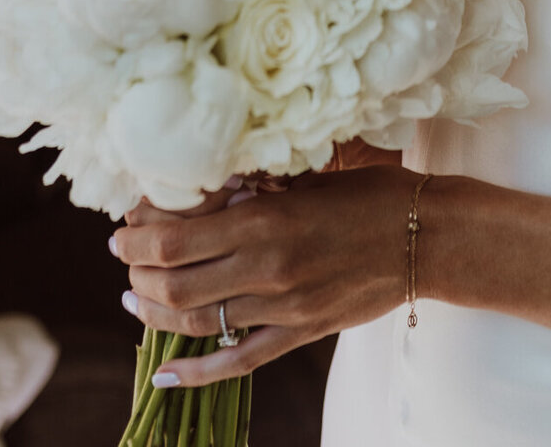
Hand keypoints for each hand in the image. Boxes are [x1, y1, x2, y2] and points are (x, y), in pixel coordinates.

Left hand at [110, 166, 418, 386]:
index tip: (123, 224)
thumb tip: (209, 189)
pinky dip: (195, 373)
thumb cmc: (371, 195)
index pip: (176, 240)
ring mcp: (282, 310)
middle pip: (174, 285)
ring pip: (198, 325)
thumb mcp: (309, 177)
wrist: (426, 237)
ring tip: (134, 297)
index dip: (138, 235)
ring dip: (153, 313)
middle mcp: (266, 271)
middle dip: (137, 271)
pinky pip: (238, 364)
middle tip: (125, 254)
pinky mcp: (300, 334)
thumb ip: (258, 189)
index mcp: (265, 223)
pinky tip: (163, 372)